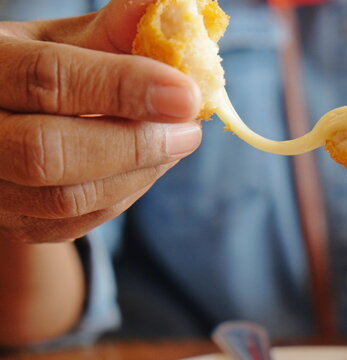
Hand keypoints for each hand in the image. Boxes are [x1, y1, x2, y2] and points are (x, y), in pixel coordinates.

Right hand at [0, 0, 201, 242]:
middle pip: (48, 153)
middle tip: (190, 131)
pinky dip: (124, 195)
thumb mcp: (64, 41)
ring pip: (65, 199)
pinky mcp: (15, 222)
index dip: (122, 87)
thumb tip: (174, 11)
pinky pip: (74, 223)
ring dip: (137, 174)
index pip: (47, 79)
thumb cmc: (41, 70)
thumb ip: (113, 31)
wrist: (4, 122)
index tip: (186, 94)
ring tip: (176, 144)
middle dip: (135, 145)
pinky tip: (148, 167)